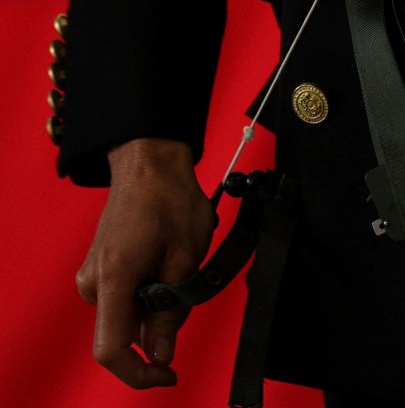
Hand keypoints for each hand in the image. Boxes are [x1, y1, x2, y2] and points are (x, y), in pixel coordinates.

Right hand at [76, 138, 215, 388]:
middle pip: (127, 328)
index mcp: (113, 278)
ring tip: (176, 257)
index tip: (166, 371)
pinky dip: (148, 286)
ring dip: (158, 299)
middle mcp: (93, 282)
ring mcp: (92, 274)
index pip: (111, 349)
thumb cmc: (169, 196)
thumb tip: (161, 353)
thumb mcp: (185, 254)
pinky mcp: (98, 267)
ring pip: (129, 311)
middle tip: (186, 276)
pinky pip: (125, 294)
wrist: (149, 159)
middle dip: (161, 318)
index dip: (139, 372)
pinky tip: (163, 255)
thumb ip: (172, 308)